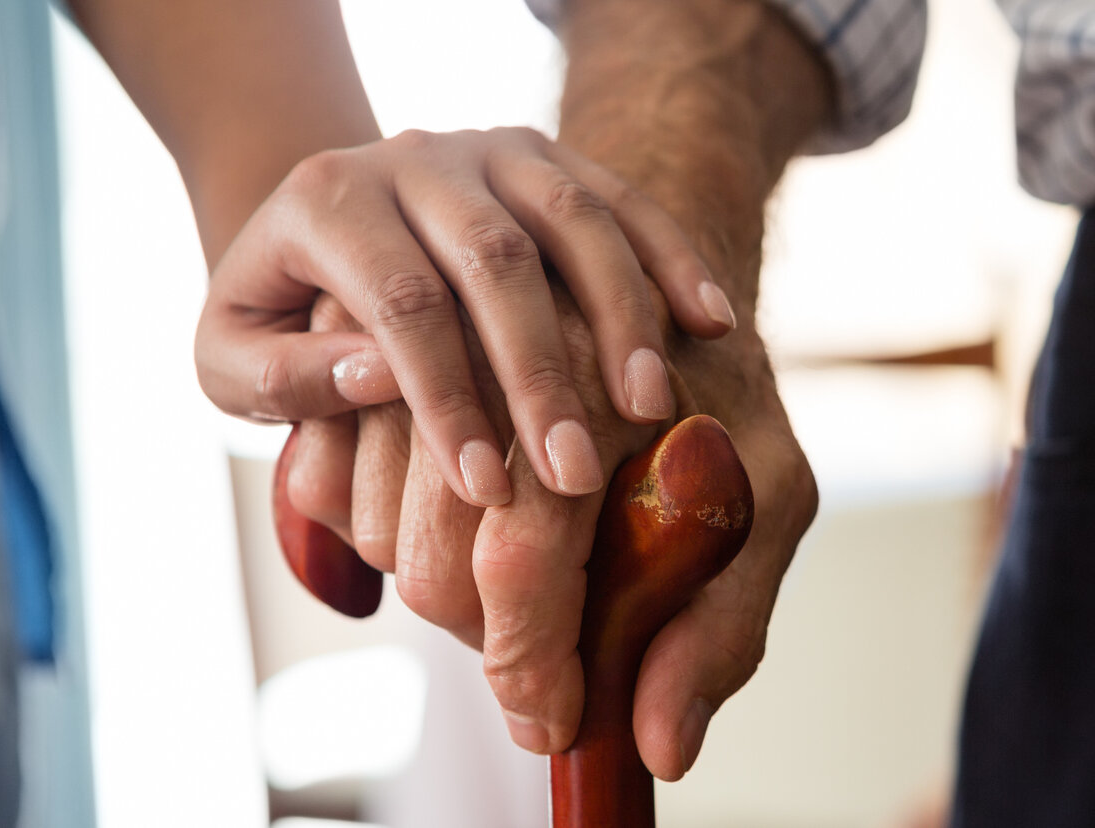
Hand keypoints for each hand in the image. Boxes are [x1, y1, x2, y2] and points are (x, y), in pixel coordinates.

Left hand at [195, 127, 735, 506]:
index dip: (446, 400)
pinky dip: (672, 257)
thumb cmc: (280, 313)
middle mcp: (415, 159)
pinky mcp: (551, 155)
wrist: (320, 225)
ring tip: (649, 407)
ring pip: (574, 218)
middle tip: (575, 473)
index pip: (400, 303)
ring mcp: (492, 149)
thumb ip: (286, 378)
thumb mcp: (231, 358)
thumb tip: (374, 379)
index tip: (485, 491)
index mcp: (330, 201)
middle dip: (542, 373)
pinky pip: (625, 197)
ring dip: (622, 315)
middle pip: (496, 259)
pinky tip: (711, 323)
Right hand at [288, 286, 815, 781]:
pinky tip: (450, 525)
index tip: (551, 725)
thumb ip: (723, 627)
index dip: (530, 665)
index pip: (525, 556)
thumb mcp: (771, 500)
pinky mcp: (371, 350)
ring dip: (434, 587)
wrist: (662, 289)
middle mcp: (494, 357)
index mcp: (601, 389)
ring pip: (373, 532)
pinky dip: (369, 530)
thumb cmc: (723, 402)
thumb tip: (661, 747)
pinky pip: (323, 481)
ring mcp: (422, 350)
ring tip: (515, 570)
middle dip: (488, 636)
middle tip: (550, 640)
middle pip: (437, 562)